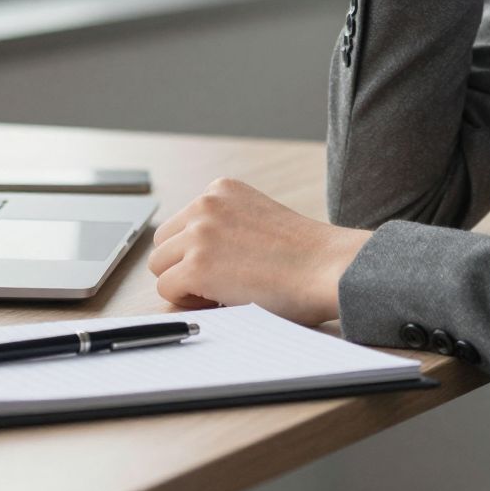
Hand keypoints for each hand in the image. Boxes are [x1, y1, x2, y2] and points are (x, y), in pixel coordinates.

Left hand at [145, 177, 372, 326]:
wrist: (329, 268)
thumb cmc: (306, 256)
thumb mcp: (257, 219)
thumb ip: (225, 225)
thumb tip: (187, 254)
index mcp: (222, 189)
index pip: (182, 223)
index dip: (199, 251)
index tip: (228, 263)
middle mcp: (206, 204)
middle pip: (164, 243)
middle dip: (184, 265)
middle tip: (221, 281)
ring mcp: (199, 233)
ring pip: (160, 266)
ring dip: (185, 283)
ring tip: (223, 290)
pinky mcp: (196, 265)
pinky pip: (167, 289)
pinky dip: (189, 301)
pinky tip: (222, 299)